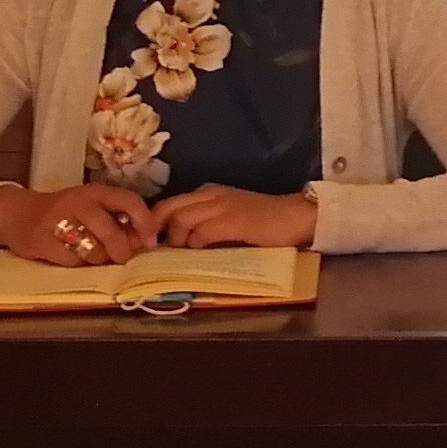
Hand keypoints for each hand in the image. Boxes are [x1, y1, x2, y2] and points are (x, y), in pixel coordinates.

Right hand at [0, 183, 153, 266]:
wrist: (16, 214)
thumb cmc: (63, 213)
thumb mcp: (91, 207)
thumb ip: (117, 220)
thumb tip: (145, 241)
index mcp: (95, 192)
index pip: (129, 201)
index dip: (145, 222)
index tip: (151, 241)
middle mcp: (79, 203)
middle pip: (111, 233)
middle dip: (120, 252)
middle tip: (119, 258)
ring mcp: (59, 221)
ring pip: (93, 251)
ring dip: (98, 260)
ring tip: (91, 254)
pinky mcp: (43, 241)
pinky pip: (72, 261)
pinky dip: (76, 264)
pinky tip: (69, 256)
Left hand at [152, 184, 317, 248]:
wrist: (296, 217)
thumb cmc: (264, 222)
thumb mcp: (228, 218)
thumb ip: (204, 225)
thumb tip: (176, 244)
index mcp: (209, 192)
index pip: (169, 203)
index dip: (154, 223)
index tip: (150, 244)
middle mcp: (211, 194)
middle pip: (168, 208)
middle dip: (156, 230)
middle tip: (155, 252)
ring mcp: (221, 206)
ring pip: (181, 218)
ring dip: (175, 240)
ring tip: (180, 255)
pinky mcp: (232, 221)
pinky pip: (201, 232)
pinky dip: (194, 244)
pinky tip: (199, 254)